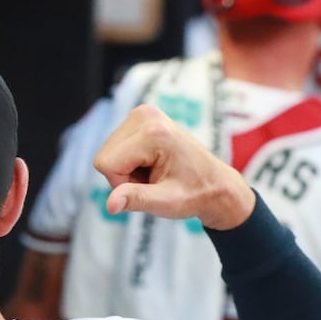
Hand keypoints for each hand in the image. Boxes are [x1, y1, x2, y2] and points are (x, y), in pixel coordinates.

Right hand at [93, 104, 254, 229]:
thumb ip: (136, 199)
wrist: (215, 184)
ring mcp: (142, 114)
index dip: (122, 184)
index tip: (150, 186)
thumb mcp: (166, 202)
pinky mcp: (140, 118)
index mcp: (153, 132)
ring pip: (107, 152)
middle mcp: (145, 115)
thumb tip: (110, 205)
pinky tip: (151, 164)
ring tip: (155, 172)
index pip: (105, 163)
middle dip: (123, 176)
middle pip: (105, 156)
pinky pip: (115, 147)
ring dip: (126, 170)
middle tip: (153, 180)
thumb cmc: (195, 194)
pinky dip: (129, 161)